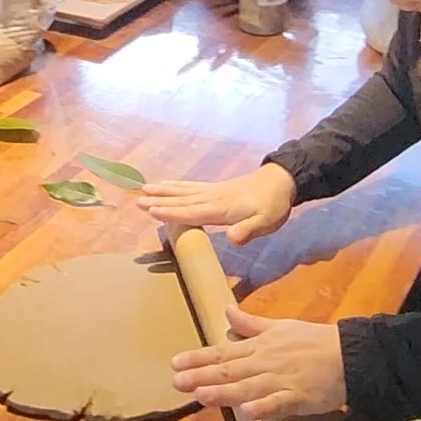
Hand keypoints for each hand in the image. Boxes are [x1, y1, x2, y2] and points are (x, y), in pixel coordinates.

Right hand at [138, 163, 295, 245]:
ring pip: (183, 191)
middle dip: (160, 202)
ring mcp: (213, 191)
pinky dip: (177, 186)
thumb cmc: (274, 205)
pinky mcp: (216, 188)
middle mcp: (212, 197)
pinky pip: (191, 186)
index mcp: (221, 208)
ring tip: (145, 189)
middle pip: (182, 201)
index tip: (150, 211)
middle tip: (138, 202)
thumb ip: (247, 230)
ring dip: (164, 191)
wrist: (282, 181)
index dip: (171, 213)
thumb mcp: (266, 222)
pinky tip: (168, 185)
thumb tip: (230, 239)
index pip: (192, 212)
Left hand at [171, 305, 346, 419]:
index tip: (175, 363)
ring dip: (224, 391)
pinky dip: (264, 408)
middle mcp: (265, 362)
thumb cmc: (314, 341)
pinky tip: (248, 412)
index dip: (199, 358)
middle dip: (201, 375)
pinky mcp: (298, 397)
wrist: (349, 354)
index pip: (224, 352)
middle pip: (229, 370)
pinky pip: (279, 403)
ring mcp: (281, 380)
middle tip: (176, 382)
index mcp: (260, 346)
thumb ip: (252, 325)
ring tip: (201, 395)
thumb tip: (226, 313)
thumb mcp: (280, 327)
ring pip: (248, 387)